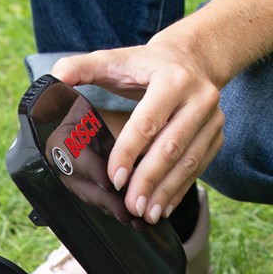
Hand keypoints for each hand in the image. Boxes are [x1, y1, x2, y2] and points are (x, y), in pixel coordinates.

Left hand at [52, 33, 224, 222]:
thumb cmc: (145, 65)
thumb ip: (82, 67)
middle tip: (130, 205)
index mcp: (173, 78)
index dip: (130, 151)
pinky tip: (161, 208)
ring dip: (166, 192)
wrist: (194, 59)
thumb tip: (56, 78)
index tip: (115, 179)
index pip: (148, 121)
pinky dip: (179, 191)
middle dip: (149, 179)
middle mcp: (200, 98)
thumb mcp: (115, 60)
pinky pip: (199, 168)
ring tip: (145, 214)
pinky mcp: (217, 136)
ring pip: (189, 162)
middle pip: (172, 146)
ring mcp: (213, 119)